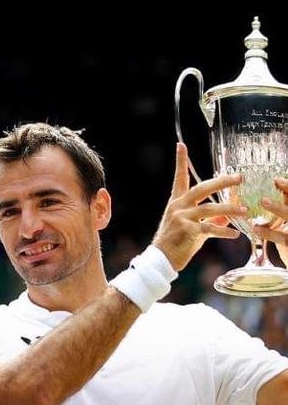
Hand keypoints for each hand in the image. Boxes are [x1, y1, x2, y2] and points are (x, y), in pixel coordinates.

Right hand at [152, 143, 244, 270]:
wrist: (160, 259)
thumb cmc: (175, 242)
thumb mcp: (192, 227)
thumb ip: (209, 219)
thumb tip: (227, 216)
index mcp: (176, 201)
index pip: (179, 177)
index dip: (180, 161)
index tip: (181, 145)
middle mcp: (178, 206)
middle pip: (202, 188)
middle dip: (222, 182)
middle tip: (239, 178)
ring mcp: (182, 217)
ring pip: (210, 209)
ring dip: (229, 210)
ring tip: (244, 211)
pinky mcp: (187, 231)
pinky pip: (210, 228)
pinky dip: (224, 231)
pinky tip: (234, 234)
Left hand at [253, 177, 287, 267]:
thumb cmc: (287, 240)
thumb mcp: (285, 224)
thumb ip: (280, 210)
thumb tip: (258, 196)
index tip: (277, 178)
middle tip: (275, 181)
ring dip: (278, 208)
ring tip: (263, 201)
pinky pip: (281, 238)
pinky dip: (268, 232)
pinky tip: (256, 227)